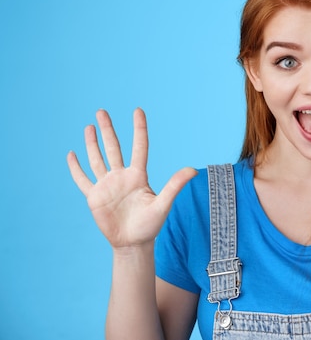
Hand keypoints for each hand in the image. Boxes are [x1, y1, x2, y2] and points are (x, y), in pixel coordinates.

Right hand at [67, 108, 196, 248]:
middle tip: (101, 111)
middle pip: (113, 148)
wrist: (133, 244)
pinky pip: (82, 179)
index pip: (139, 146)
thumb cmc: (151, 225)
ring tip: (89, 126)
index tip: (138, 110)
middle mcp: (122, 176)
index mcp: (138, 175)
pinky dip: (76, 168)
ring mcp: (107, 186)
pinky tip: (72, 154)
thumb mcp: (163, 204)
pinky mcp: (95, 197)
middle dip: (107, 129)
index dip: (139, 129)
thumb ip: (175, 185)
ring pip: (97, 159)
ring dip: (92, 143)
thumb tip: (194, 170)